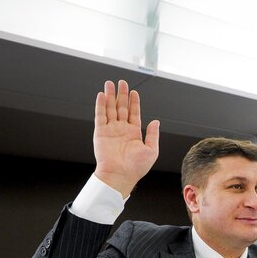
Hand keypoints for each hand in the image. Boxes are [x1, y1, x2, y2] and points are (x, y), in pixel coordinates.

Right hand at [93, 80, 159, 197]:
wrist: (120, 175)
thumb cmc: (136, 167)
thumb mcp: (151, 150)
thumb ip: (153, 134)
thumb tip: (156, 122)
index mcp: (134, 133)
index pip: (134, 113)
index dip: (134, 102)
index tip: (134, 92)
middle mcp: (121, 130)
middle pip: (121, 107)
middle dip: (122, 95)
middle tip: (122, 82)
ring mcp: (111, 130)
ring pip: (110, 108)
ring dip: (110, 96)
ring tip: (110, 84)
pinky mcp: (101, 132)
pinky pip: (100, 116)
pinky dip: (101, 105)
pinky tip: (102, 95)